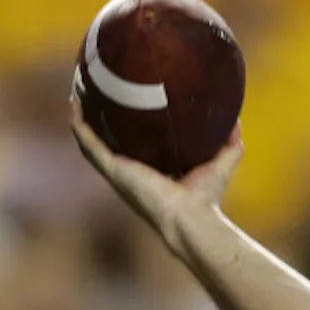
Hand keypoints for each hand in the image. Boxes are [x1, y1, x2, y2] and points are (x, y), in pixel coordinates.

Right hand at [69, 96, 242, 257]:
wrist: (192, 218)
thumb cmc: (206, 199)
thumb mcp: (221, 162)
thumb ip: (229, 142)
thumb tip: (235, 119)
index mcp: (151, 170)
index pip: (134, 145)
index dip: (127, 126)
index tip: (124, 102)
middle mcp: (131, 170)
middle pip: (108, 140)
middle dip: (99, 118)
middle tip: (95, 91)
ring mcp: (119, 171)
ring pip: (91, 141)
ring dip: (82, 117)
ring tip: (77, 92)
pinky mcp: (114, 170)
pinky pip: (89, 144)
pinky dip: (79, 125)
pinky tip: (74, 103)